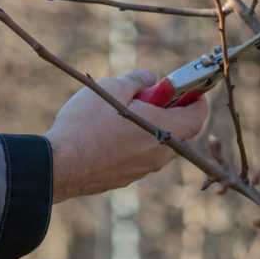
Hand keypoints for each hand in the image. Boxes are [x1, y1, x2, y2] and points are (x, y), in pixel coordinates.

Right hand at [44, 69, 209, 203]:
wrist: (60, 165)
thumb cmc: (87, 123)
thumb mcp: (113, 87)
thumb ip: (138, 80)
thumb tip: (151, 80)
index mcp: (166, 128)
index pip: (199, 114)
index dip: (196, 97)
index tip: (183, 87)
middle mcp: (162, 153)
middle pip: (180, 130)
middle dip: (169, 111)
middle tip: (146, 96)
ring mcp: (145, 169)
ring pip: (158, 144)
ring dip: (149, 127)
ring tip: (119, 114)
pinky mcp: (127, 178)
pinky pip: (140, 156)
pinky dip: (134, 143)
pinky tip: (106, 135)